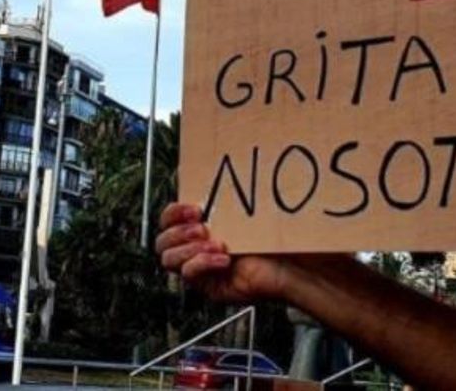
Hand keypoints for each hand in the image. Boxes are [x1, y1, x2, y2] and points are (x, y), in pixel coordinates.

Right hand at [157, 203, 290, 303]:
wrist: (294, 266)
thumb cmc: (274, 239)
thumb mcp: (244, 214)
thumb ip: (224, 198)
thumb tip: (211, 168)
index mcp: (200, 227)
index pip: (168, 220)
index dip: (173, 213)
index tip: (195, 207)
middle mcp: (196, 249)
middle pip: (162, 242)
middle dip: (178, 231)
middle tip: (203, 226)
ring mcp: (201, 270)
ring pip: (169, 259)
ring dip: (189, 249)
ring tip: (217, 244)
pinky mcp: (209, 287)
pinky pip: (190, 276)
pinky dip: (202, 264)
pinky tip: (224, 260)